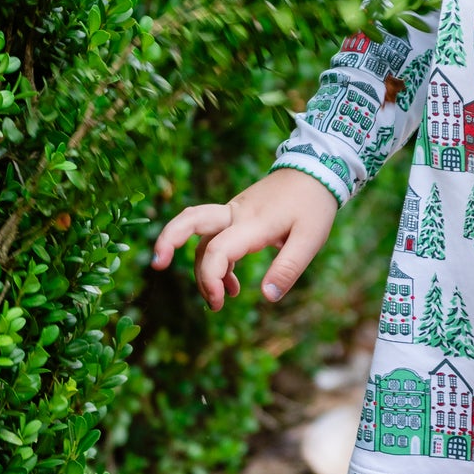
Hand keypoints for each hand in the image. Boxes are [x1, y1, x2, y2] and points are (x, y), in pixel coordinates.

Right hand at [151, 169, 337, 310]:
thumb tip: (267, 297)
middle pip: (191, 220)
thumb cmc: (314, 205)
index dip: (210, 278)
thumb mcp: (310, 239)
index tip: (218, 303)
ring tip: (217, 301)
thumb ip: (288, 268)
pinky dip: (216, 261)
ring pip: (202, 235)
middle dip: (169, 240)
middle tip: (157, 265)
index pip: (218, 249)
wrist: (316, 170)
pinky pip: (215, 236)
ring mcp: (234, 211)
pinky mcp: (237, 213)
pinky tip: (230, 285)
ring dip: (202, 267)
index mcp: (253, 222)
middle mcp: (237, 213)